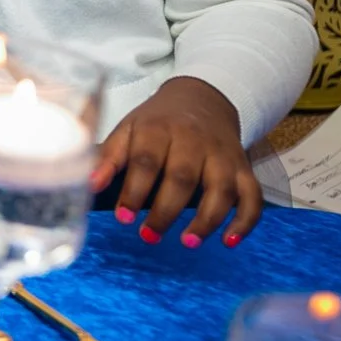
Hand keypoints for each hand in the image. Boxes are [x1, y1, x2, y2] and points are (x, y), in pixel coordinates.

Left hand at [91, 76, 260, 247]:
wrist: (202, 98)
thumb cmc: (157, 121)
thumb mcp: (128, 128)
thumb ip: (109, 156)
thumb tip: (88, 185)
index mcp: (158, 129)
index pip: (146, 160)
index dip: (134, 191)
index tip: (124, 218)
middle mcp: (194, 141)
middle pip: (183, 177)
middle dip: (166, 211)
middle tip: (148, 235)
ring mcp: (222, 155)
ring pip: (221, 189)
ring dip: (206, 219)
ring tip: (187, 242)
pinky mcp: (243, 167)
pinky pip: (252, 196)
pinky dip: (245, 220)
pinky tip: (229, 241)